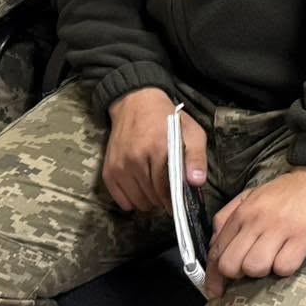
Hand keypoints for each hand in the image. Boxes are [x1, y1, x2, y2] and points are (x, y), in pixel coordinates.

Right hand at [102, 88, 204, 212]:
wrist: (136, 103)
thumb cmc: (168, 120)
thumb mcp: (192, 132)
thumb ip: (196, 157)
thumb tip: (196, 182)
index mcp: (158, 149)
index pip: (166, 190)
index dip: (174, 199)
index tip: (179, 200)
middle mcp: (136, 159)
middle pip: (152, 197)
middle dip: (162, 199)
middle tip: (168, 191)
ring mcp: (120, 166)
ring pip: (137, 201)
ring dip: (148, 201)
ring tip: (155, 188)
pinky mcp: (109, 171)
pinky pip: (121, 200)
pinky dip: (132, 200)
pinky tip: (140, 188)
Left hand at [204, 167, 305, 297]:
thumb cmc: (285, 193)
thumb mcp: (250, 196)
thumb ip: (227, 218)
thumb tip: (213, 246)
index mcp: (242, 212)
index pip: (216, 251)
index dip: (214, 276)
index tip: (217, 289)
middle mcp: (257, 220)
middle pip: (231, 264)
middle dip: (238, 274)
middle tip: (251, 268)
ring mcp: (280, 228)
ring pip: (255, 267)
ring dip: (262, 271)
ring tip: (272, 260)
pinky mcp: (304, 236)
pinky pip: (284, 267)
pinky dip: (285, 268)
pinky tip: (290, 257)